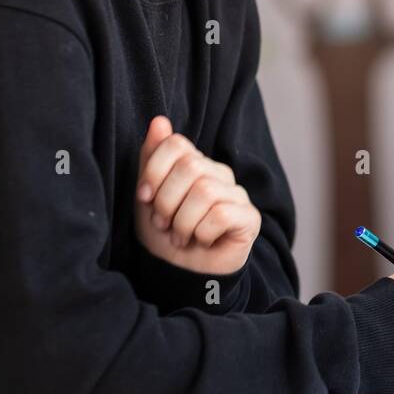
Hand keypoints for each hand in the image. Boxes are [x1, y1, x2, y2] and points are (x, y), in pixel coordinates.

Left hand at [133, 115, 261, 274]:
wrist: (178, 272)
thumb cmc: (164, 232)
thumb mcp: (148, 195)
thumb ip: (153, 157)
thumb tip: (159, 121)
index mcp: (196, 163)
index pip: (177, 145)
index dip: (154, 171)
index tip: (144, 197)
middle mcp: (220, 174)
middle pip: (190, 167)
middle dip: (166, 201)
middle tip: (163, 224)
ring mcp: (238, 195)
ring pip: (205, 192)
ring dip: (183, 222)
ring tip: (180, 237)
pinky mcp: (250, 218)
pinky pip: (221, 215)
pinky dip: (202, 233)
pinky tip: (201, 242)